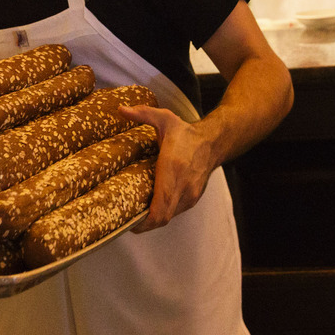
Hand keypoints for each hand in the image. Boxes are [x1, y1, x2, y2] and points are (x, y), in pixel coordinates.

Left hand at [118, 105, 214, 232]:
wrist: (214, 141)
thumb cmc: (185, 133)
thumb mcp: (163, 119)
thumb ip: (142, 114)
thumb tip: (120, 109)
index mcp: (173, 170)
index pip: (160, 207)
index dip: (144, 221)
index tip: (127, 221)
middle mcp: (183, 187)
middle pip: (162, 219)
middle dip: (142, 225)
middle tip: (123, 221)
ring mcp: (190, 195)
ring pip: (168, 218)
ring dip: (151, 220)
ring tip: (131, 216)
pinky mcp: (192, 198)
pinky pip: (174, 213)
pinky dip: (160, 214)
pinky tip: (146, 209)